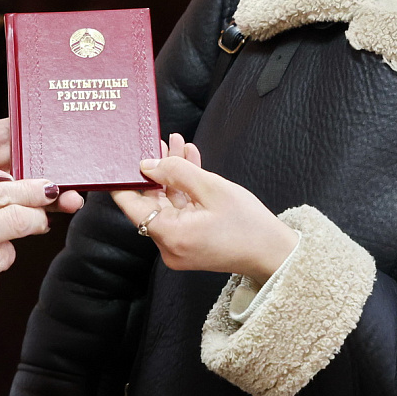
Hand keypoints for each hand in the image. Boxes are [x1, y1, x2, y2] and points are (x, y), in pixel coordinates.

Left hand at [0, 121, 84, 240]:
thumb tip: (1, 181)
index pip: (20, 131)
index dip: (42, 135)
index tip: (63, 145)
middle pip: (34, 162)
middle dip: (55, 170)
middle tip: (74, 182)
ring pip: (31, 190)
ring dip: (51, 197)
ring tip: (71, 203)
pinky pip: (18, 216)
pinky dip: (35, 219)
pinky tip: (47, 222)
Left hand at [111, 133, 297, 283]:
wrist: (273, 253)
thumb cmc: (248, 224)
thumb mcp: (212, 188)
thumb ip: (176, 172)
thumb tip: (147, 164)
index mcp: (170, 235)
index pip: (131, 205)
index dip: (125, 179)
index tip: (122, 158)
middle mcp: (168, 245)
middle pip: (151, 201)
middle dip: (157, 169)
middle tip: (159, 142)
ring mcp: (177, 246)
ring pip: (167, 203)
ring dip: (172, 175)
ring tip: (177, 144)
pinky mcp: (188, 242)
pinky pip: (179, 211)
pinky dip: (183, 190)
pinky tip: (189, 162)